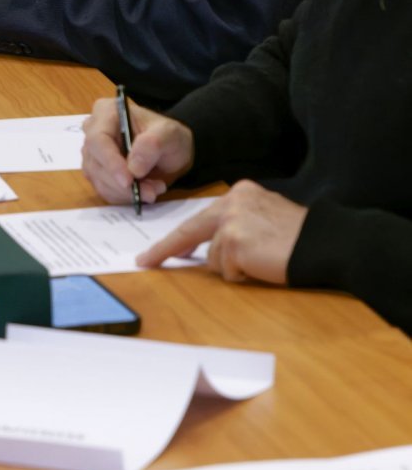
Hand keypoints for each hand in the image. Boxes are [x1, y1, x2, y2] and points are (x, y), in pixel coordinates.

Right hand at [81, 96, 193, 205]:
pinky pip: (104, 190)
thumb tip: (134, 168)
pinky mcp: (96, 172)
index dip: (110, 162)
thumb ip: (153, 145)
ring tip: (153, 189)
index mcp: (106, 112)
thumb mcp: (170, 134)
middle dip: (122, 184)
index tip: (128, 181)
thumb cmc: (167, 136)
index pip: (98, 139)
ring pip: (99, 180)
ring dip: (126, 192)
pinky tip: (144, 190)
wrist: (169, 150)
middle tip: (150, 192)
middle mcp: (93, 131)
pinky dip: (124, 196)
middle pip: (96, 163)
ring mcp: (92, 153)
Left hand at [136, 180, 307, 284]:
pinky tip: (263, 266)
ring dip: (233, 267)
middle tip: (145, 261)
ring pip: (213, 257)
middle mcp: (232, 202)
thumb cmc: (299, 238)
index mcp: (239, 194)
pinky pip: (227, 271)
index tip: (154, 249)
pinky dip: (242, 275)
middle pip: (189, 230)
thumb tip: (211, 248)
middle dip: (166, 249)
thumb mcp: (263, 219)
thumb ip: (237, 225)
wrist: (324, 243)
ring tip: (261, 261)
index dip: (176, 236)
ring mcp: (231, 221)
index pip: (200, 217)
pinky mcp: (234, 242)